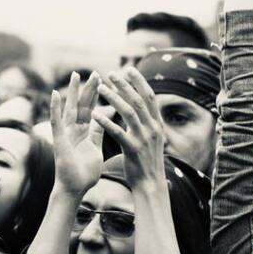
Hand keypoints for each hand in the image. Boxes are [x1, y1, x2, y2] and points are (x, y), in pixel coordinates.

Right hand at [50, 72, 103, 196]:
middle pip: (82, 105)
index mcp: (84, 132)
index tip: (102, 79)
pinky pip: (57, 122)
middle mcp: (73, 130)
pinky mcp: (59, 141)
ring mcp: (66, 134)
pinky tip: (54, 94)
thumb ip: (98, 133)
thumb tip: (106, 119)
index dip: (96, 95)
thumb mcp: (96, 148)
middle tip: (95, 72)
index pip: (91, 109)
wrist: (75, 189)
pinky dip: (55, 108)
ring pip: (70, 109)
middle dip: (88, 89)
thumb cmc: (84, 172)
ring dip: (73, 93)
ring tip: (75, 76)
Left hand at [94, 68, 164, 191]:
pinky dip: (106, 122)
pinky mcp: (133, 149)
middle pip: (139, 101)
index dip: (139, 82)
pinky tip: (94, 114)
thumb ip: (147, 123)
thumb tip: (141, 108)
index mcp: (157, 124)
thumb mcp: (152, 139)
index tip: (128, 69)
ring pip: (129, 113)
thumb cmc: (147, 161)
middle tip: (111, 73)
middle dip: (125, 85)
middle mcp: (153, 129)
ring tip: (100, 89)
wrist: (150, 183)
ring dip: (114, 98)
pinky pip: (118, 132)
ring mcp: (144, 139)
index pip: (150, 97)